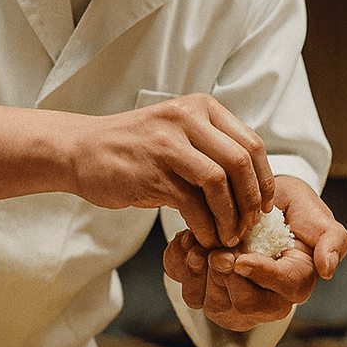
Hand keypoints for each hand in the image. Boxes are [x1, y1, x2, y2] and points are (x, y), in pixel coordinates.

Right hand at [71, 93, 274, 248]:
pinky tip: (205, 237)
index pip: (251, 143)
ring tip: (228, 236)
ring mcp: (168, 144)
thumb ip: (212, 149)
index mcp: (201, 108)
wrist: (82, 150)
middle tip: (249, 226)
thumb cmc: (135, 148)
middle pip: (241, 162)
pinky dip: (205, 226)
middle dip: (251, 201)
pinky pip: (192, 203)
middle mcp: (187, 119)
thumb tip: (252, 185)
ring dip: (230, 217)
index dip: (265, 180)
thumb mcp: (178, 133)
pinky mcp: (152, 172)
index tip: (264, 206)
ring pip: (219, 182)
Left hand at [163, 175, 346, 332]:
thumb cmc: (294, 211)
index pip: (282, 289)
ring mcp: (234, 302)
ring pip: (211, 305)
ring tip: (200, 243)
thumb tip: (327, 269)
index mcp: (297, 284)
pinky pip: (188, 290)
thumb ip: (333, 241)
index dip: (260, 275)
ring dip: (200, 272)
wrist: (259, 201)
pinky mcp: (208, 293)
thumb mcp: (320, 218)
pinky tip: (188, 243)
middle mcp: (267, 302)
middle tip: (217, 248)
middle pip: (243, 305)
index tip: (241, 258)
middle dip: (226, 275)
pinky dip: (181, 266)